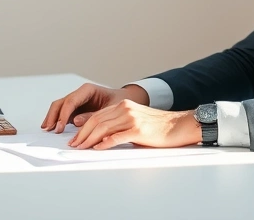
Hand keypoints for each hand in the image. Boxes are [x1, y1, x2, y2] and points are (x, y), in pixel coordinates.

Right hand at [41, 83, 148, 133]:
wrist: (125, 101)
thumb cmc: (120, 103)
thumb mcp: (111, 109)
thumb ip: (93, 115)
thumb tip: (75, 121)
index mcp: (88, 90)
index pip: (71, 101)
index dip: (64, 114)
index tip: (60, 126)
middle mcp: (80, 94)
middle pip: (61, 102)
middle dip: (53, 115)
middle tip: (49, 128)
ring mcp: (77, 102)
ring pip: (59, 107)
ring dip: (52, 117)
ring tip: (47, 129)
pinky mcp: (76, 110)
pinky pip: (63, 113)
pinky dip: (57, 120)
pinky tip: (53, 128)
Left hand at [67, 100, 200, 149]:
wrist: (179, 126)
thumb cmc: (159, 127)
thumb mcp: (136, 121)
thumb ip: (119, 125)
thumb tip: (101, 138)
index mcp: (124, 105)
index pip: (97, 116)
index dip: (83, 127)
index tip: (75, 138)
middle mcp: (126, 109)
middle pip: (97, 121)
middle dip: (82, 134)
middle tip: (74, 145)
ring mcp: (132, 118)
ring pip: (103, 128)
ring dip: (89, 140)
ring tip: (81, 148)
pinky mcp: (138, 130)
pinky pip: (116, 137)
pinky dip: (104, 143)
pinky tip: (98, 148)